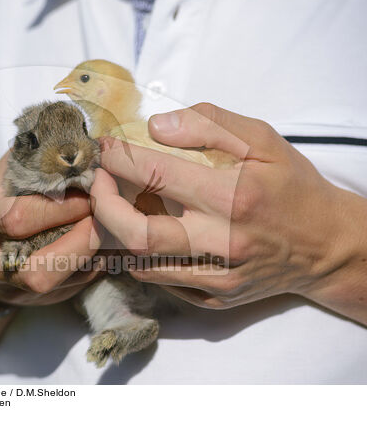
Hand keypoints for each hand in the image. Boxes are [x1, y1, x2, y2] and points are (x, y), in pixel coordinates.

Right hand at [0, 153, 103, 306]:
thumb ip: (32, 157)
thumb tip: (73, 132)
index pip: (16, 219)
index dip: (59, 207)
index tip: (88, 190)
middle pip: (39, 268)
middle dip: (81, 240)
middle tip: (107, 213)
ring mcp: (12, 287)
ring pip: (57, 284)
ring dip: (92, 255)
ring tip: (113, 227)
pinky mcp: (36, 300)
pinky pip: (72, 288)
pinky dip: (96, 265)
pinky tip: (109, 242)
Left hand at [91, 103, 366, 321]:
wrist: (326, 246)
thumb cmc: (292, 187)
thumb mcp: (263, 140)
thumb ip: (209, 126)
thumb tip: (155, 127)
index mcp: (234, 195)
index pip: (156, 174)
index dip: (118, 159)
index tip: (102, 148)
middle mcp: (222, 241)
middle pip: (136, 232)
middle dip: (102, 204)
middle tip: (98, 182)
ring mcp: (217, 277)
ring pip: (141, 261)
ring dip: (117, 231)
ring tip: (116, 204)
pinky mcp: (214, 298)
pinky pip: (160, 280)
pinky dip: (141, 255)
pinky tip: (145, 232)